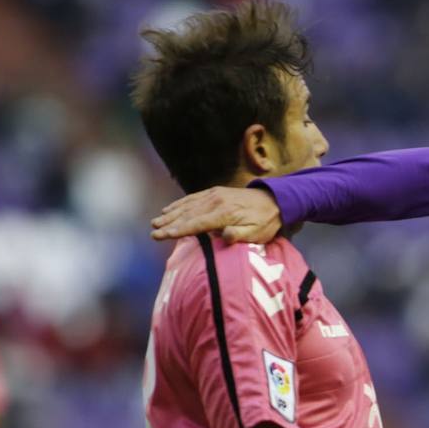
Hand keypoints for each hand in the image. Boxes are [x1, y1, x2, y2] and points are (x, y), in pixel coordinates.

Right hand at [151, 187, 282, 243]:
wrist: (275, 200)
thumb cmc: (265, 222)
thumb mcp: (257, 233)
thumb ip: (240, 235)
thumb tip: (225, 236)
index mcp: (225, 213)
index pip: (197, 224)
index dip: (179, 231)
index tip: (163, 236)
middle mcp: (216, 201)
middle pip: (188, 214)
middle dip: (169, 224)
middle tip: (153, 233)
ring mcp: (214, 194)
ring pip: (187, 205)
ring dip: (170, 214)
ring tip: (155, 223)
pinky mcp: (215, 191)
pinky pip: (193, 198)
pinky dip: (179, 204)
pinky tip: (168, 209)